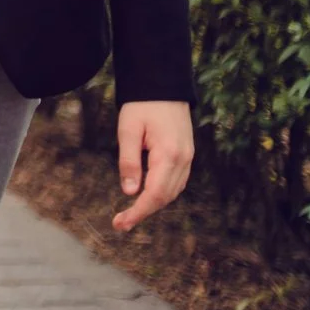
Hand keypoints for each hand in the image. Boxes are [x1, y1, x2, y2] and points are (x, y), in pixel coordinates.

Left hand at [112, 100, 194, 231]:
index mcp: (169, 154)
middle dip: (143, 212)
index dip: (139, 212)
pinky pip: (176, 182)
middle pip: (165, 197)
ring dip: (153, 204)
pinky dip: (162, 193)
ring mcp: (188, 157)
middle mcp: (183, 159)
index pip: (155, 193)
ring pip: (173, 191)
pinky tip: (147, 196)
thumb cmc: (142, 105)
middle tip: (120, 223)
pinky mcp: (186, 154)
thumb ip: (129, 161)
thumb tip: (130, 192)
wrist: (164, 86)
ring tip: (131, 213)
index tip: (121, 223)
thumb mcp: (128, 130)